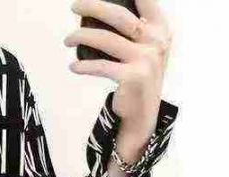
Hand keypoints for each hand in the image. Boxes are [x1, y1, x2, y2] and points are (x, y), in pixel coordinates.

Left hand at [65, 0, 171, 140]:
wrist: (143, 113)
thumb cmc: (139, 78)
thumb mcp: (147, 50)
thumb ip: (137, 31)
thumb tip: (102, 11)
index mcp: (160, 29)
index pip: (146, 0)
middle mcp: (156, 41)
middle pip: (119, 15)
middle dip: (93, 6)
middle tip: (75, 6)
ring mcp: (145, 59)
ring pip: (105, 39)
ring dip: (81, 37)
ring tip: (68, 40)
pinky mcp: (132, 77)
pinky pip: (101, 66)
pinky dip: (83, 66)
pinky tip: (74, 66)